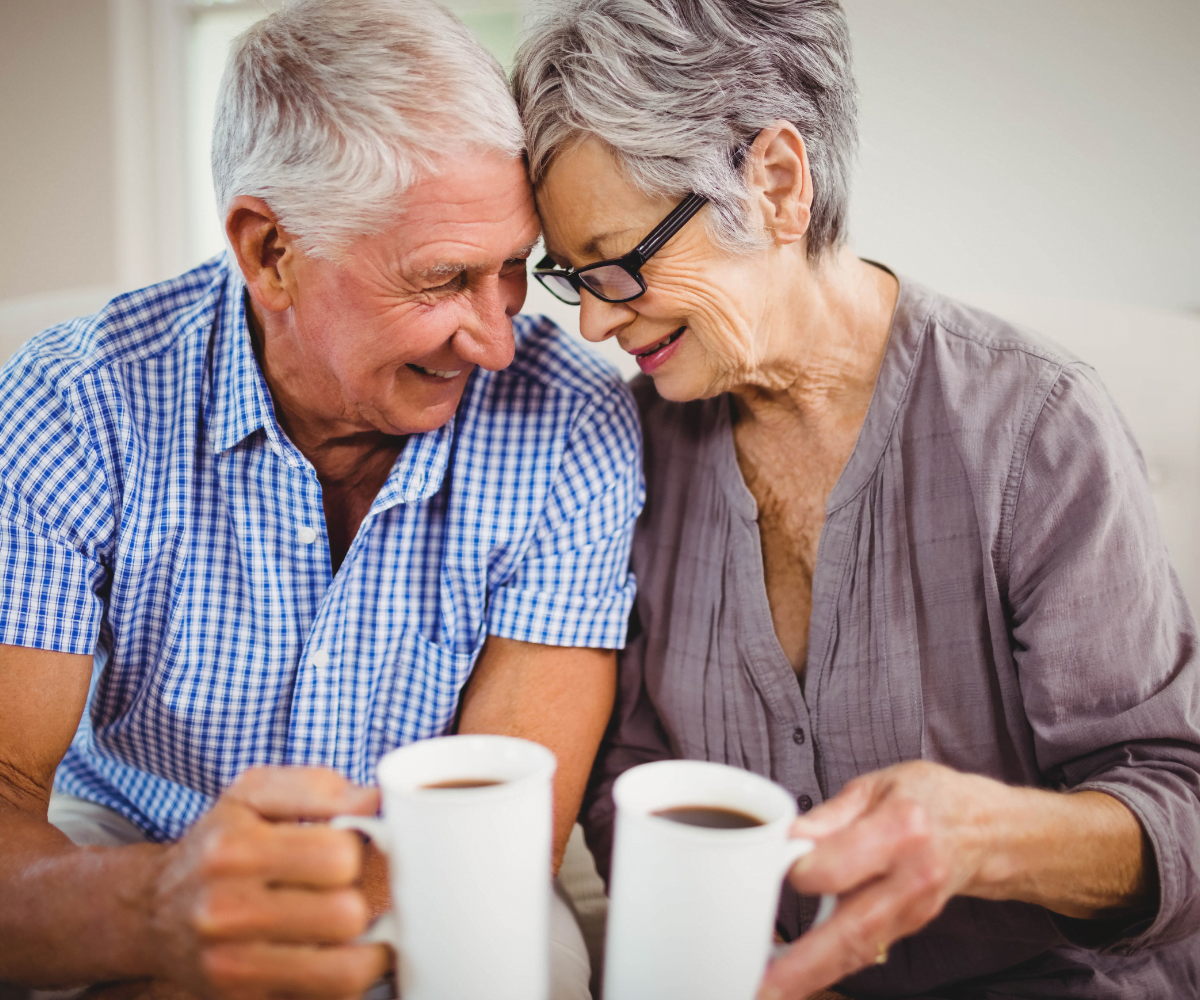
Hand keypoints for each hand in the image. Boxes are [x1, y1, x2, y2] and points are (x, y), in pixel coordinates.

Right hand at [146, 766, 388, 999]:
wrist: (152, 912)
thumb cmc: (220, 842)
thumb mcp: (255, 793)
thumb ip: (320, 788)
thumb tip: (380, 802)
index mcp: (234, 850)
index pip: (339, 857)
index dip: (362, 850)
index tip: (356, 849)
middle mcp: (226, 913)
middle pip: (346, 915)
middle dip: (365, 898)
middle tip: (359, 889)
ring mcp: (232, 969)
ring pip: (345, 973)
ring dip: (369, 948)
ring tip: (361, 926)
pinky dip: (345, 980)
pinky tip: (336, 954)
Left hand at [758, 761, 996, 999]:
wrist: (983, 829)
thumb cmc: (925, 797)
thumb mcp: (876, 786)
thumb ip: (829, 815)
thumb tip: (786, 836)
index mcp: (901, 828)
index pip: (838, 866)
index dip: (798, 869)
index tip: (769, 863)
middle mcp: (912, 878)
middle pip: (852, 929)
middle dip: (803, 964)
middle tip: (763, 984)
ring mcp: (914, 910)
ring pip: (858, 951)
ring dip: (810, 976)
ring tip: (767, 990)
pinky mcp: (910, 928)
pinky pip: (865, 951)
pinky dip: (827, 967)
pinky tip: (793, 978)